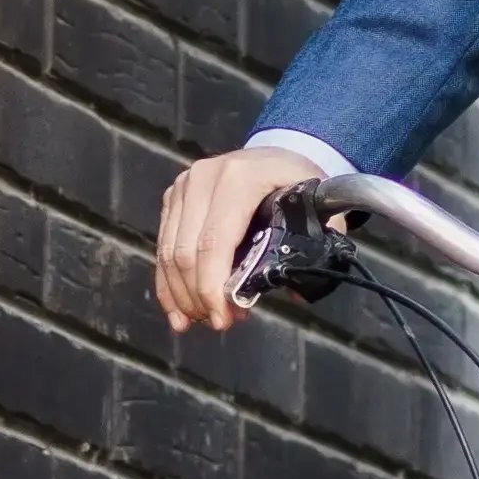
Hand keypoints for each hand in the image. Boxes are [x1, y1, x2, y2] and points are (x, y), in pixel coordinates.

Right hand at [152, 144, 321, 333]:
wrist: (274, 155)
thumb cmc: (295, 182)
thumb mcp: (314, 206)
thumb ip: (311, 245)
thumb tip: (293, 290)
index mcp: (240, 179)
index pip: (214, 242)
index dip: (213, 287)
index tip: (223, 318)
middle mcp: (204, 178)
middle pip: (187, 251)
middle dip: (198, 296)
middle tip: (219, 323)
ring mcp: (184, 185)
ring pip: (169, 252)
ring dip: (181, 294)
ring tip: (199, 320)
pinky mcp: (174, 197)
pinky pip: (163, 245)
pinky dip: (168, 281)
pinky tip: (178, 309)